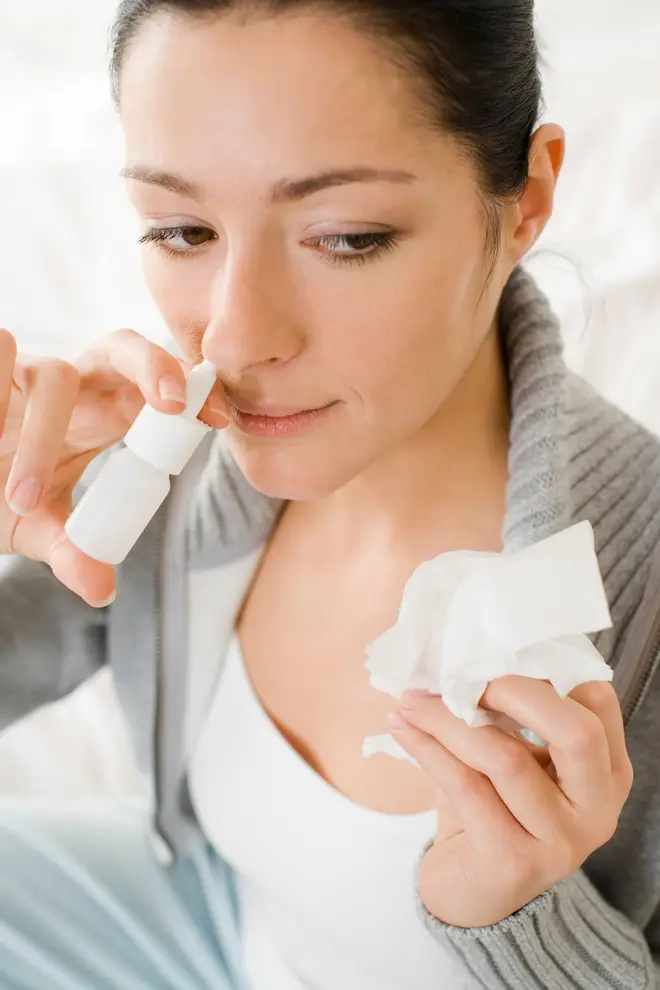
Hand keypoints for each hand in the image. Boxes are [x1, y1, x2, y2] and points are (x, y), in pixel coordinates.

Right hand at [0, 328, 227, 605]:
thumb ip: (73, 552)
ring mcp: (31, 372)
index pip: (158, 390)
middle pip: (125, 347)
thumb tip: (102, 592)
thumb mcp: (39, 529)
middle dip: (154, 367)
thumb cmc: (4, 496)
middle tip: (173, 403)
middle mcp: (77, 383)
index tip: (219, 420)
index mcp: (107, 412)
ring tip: (23, 496)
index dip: (192, 395)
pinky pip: (1, 355)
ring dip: (43, 435)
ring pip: (54, 375)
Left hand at [389, 677, 632, 927]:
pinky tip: (403, 728)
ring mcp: (560, 842)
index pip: (597, 701)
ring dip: (448, 719)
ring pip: (505, 759)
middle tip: (458, 676)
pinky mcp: (513, 862)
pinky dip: (428, 748)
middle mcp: (597, 810)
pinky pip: (466, 787)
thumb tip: (466, 652)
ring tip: (411, 701)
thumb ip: (513, 716)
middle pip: (574, 732)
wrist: (473, 891)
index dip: (545, 669)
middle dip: (511, 690)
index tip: (492, 654)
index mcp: (607, 772)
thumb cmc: (494, 810)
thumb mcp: (517, 759)